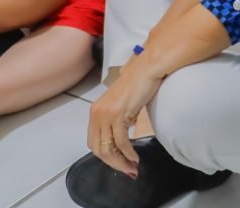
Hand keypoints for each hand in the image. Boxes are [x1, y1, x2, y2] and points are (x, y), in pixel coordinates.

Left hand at [87, 57, 163, 177]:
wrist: (146, 69)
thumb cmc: (137, 85)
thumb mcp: (121, 106)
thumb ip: (117, 122)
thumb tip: (122, 143)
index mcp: (95, 112)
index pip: (93, 142)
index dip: (105, 157)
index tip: (118, 164)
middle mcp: (97, 113)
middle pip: (98, 148)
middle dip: (113, 163)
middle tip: (126, 171)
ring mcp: (106, 113)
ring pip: (109, 148)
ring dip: (121, 162)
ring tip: (132, 168)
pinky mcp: (118, 114)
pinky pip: (121, 141)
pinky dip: (128, 153)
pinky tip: (135, 157)